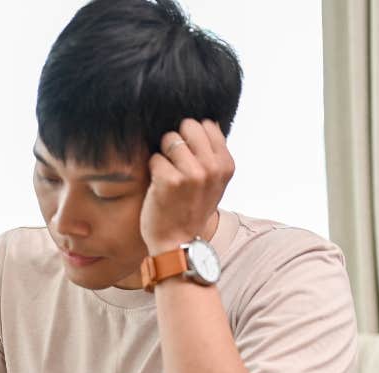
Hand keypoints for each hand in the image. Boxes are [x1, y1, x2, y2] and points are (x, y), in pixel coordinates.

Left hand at [140, 118, 234, 254]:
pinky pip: (155, 158)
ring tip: (167, 177)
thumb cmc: (191, 212)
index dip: (193, 137)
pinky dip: (153, 169)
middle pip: (188, 126)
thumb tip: (206, 123)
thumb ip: (213, 156)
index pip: (207, 125)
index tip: (190, 157)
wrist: (177, 244)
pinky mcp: (168, 181)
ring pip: (170, 139)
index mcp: (226, 165)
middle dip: (178, 140)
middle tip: (175, 165)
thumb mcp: (214, 184)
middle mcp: (211, 167)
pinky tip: (158, 186)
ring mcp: (191, 173)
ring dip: (164, 155)